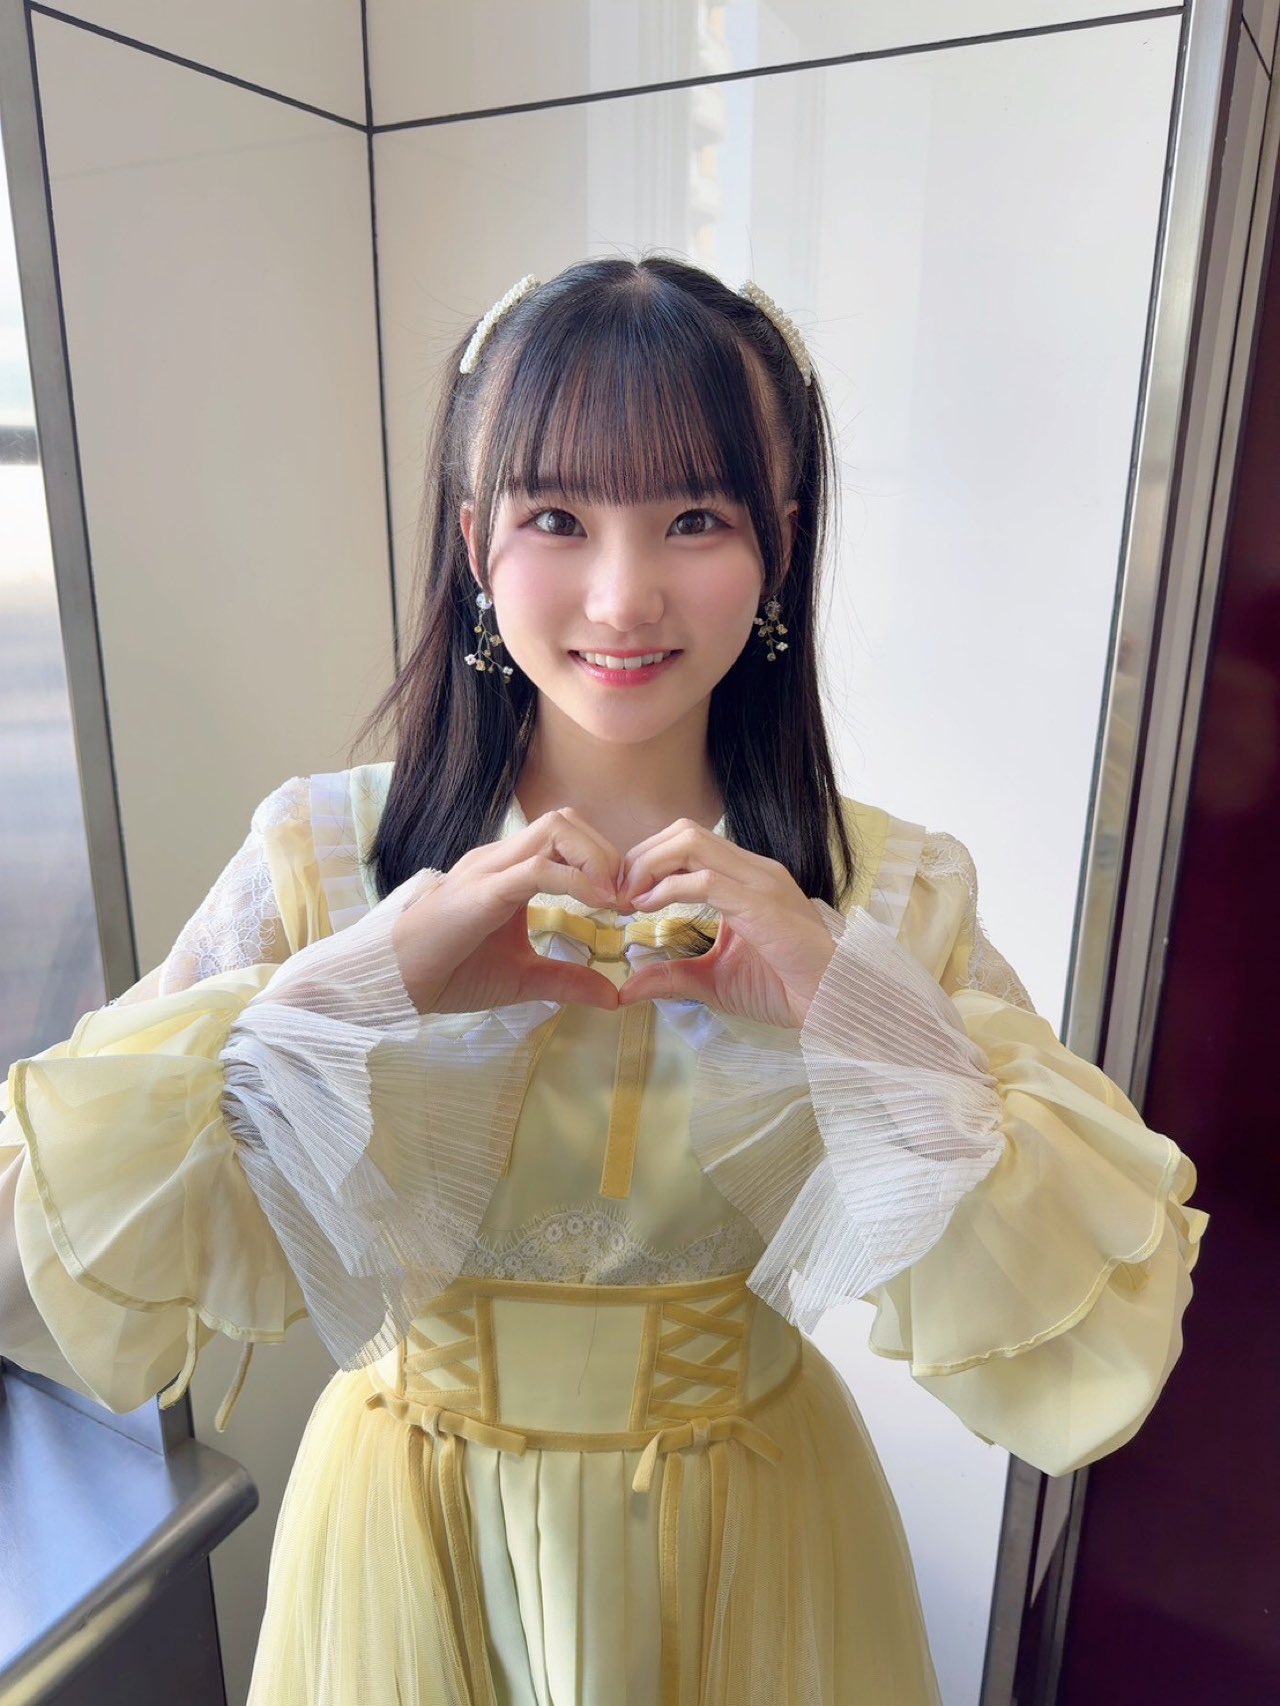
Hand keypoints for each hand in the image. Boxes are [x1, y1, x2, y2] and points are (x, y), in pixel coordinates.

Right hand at [392, 808, 621, 1013]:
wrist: (398, 982)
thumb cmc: (451, 972)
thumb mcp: (523, 978)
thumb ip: (567, 981)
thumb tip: (614, 996)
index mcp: (510, 871)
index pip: (566, 837)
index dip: (603, 862)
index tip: (624, 903)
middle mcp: (501, 859)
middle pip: (566, 821)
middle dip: (606, 852)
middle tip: (624, 898)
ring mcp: (492, 869)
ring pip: (556, 828)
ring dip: (595, 858)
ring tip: (612, 899)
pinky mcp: (484, 891)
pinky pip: (539, 869)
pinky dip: (576, 882)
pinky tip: (597, 906)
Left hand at [614, 819, 835, 1028]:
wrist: (833, 1004)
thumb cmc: (783, 988)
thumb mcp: (713, 981)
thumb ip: (672, 976)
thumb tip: (626, 988)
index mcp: (743, 878)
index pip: (685, 843)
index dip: (645, 861)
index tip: (621, 895)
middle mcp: (752, 869)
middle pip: (683, 832)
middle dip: (640, 856)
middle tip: (617, 893)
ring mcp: (759, 882)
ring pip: (691, 843)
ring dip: (649, 865)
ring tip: (628, 898)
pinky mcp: (762, 904)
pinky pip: (706, 880)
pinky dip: (669, 889)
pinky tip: (647, 908)